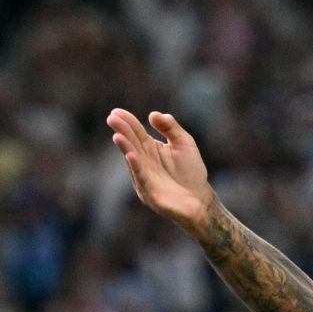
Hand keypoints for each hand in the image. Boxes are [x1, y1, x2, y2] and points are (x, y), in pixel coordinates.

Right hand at [106, 108, 211, 229]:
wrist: (200, 200)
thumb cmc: (191, 172)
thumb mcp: (184, 143)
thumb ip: (171, 127)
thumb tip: (153, 114)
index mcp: (150, 149)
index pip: (136, 133)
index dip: (127, 122)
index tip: (116, 111)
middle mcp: (144, 162)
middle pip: (132, 144)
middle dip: (122, 132)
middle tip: (112, 118)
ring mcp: (145, 178)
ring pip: (133, 161)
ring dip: (125, 148)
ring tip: (118, 136)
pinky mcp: (150, 194)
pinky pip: (142, 179)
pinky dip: (136, 168)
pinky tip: (132, 156)